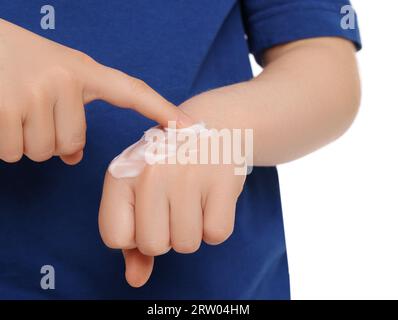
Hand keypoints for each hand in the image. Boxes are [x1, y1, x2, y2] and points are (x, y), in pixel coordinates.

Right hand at [0, 19, 186, 163]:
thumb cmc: (13, 61)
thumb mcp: (51, 76)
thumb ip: (71, 113)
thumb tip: (74, 156)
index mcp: (81, 69)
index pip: (131, 91)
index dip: (161, 109)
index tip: (189, 126)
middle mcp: (64, 79)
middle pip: (71, 144)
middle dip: (51, 140)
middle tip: (29, 110)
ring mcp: (35, 92)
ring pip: (42, 151)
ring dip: (25, 142)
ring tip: (12, 109)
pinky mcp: (4, 108)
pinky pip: (13, 152)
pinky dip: (3, 144)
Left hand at [99, 134, 245, 286]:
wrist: (212, 126)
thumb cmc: (169, 165)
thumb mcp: (140, 191)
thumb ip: (132, 238)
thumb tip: (135, 280)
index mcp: (120, 175)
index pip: (115, 238)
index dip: (135, 234)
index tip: (148, 212)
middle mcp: (150, 173)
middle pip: (153, 246)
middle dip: (167, 234)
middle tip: (175, 202)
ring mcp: (187, 175)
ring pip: (187, 245)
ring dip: (192, 230)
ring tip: (195, 197)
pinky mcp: (222, 179)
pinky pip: (216, 235)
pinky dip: (216, 225)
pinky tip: (212, 197)